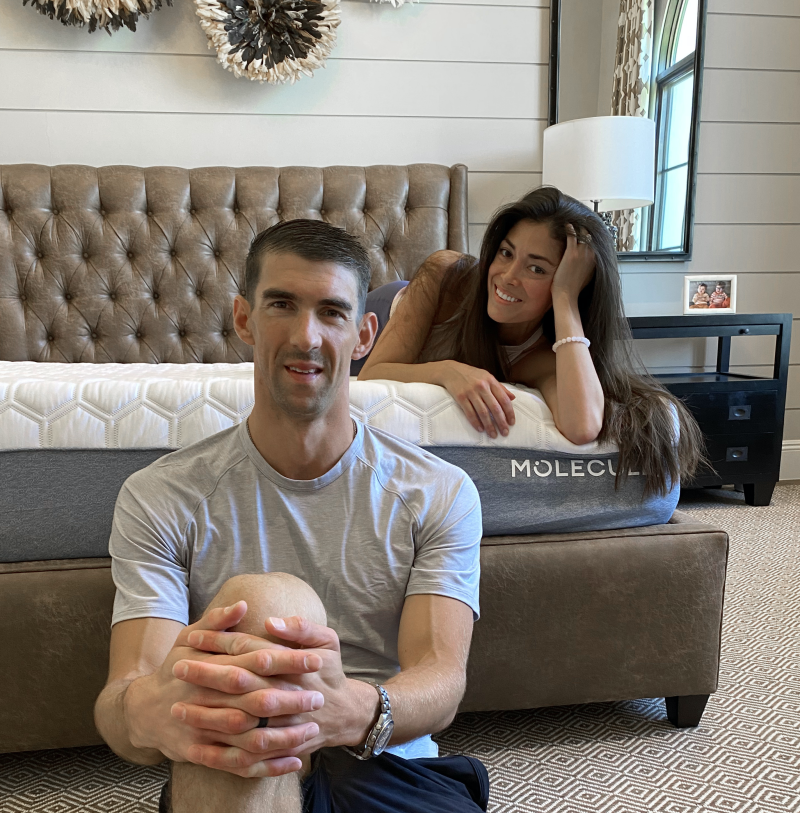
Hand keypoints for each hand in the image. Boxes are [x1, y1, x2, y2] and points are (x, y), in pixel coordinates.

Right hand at [125, 602, 323, 777]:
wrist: (144, 710)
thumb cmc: (176, 667)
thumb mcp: (189, 638)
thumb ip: (217, 621)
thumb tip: (242, 604)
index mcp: (212, 665)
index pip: (256, 659)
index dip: (288, 659)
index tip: (315, 659)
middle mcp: (208, 698)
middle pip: (256, 700)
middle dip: (291, 699)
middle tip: (319, 697)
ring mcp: (204, 729)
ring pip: (250, 737)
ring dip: (284, 736)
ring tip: (311, 729)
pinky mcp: (202, 754)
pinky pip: (238, 765)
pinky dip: (267, 766)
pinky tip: (293, 760)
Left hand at [183, 616, 377, 758]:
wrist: (345, 714)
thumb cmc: (330, 672)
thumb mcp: (328, 641)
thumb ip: (302, 628)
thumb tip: (271, 621)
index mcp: (293, 665)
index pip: (250, 650)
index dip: (221, 642)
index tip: (193, 638)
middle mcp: (285, 693)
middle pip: (239, 682)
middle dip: (206, 675)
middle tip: (178, 667)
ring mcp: (281, 725)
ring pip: (238, 721)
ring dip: (206, 714)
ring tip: (178, 706)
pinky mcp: (277, 749)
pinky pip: (244, 756)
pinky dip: (219, 753)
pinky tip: (194, 746)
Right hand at [441, 361, 515, 437]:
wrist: (451, 371)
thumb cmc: (471, 374)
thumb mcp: (487, 376)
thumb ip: (500, 387)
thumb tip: (513, 398)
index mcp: (491, 381)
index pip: (504, 399)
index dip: (509, 412)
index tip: (512, 422)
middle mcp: (482, 386)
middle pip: (495, 408)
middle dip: (501, 422)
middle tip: (505, 433)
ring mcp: (470, 392)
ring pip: (483, 412)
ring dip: (489, 425)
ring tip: (493, 434)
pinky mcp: (460, 397)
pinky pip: (470, 413)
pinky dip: (475, 422)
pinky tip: (480, 429)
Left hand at [550, 224, 595, 301]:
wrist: (566, 295)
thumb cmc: (574, 288)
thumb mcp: (587, 277)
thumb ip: (589, 267)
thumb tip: (588, 264)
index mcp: (596, 260)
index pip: (597, 243)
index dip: (593, 236)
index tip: (590, 230)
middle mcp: (592, 254)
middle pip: (591, 236)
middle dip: (586, 228)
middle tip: (581, 221)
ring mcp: (582, 253)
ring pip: (583, 233)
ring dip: (579, 226)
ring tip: (575, 221)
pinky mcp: (571, 253)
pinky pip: (572, 235)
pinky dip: (570, 228)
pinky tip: (567, 224)